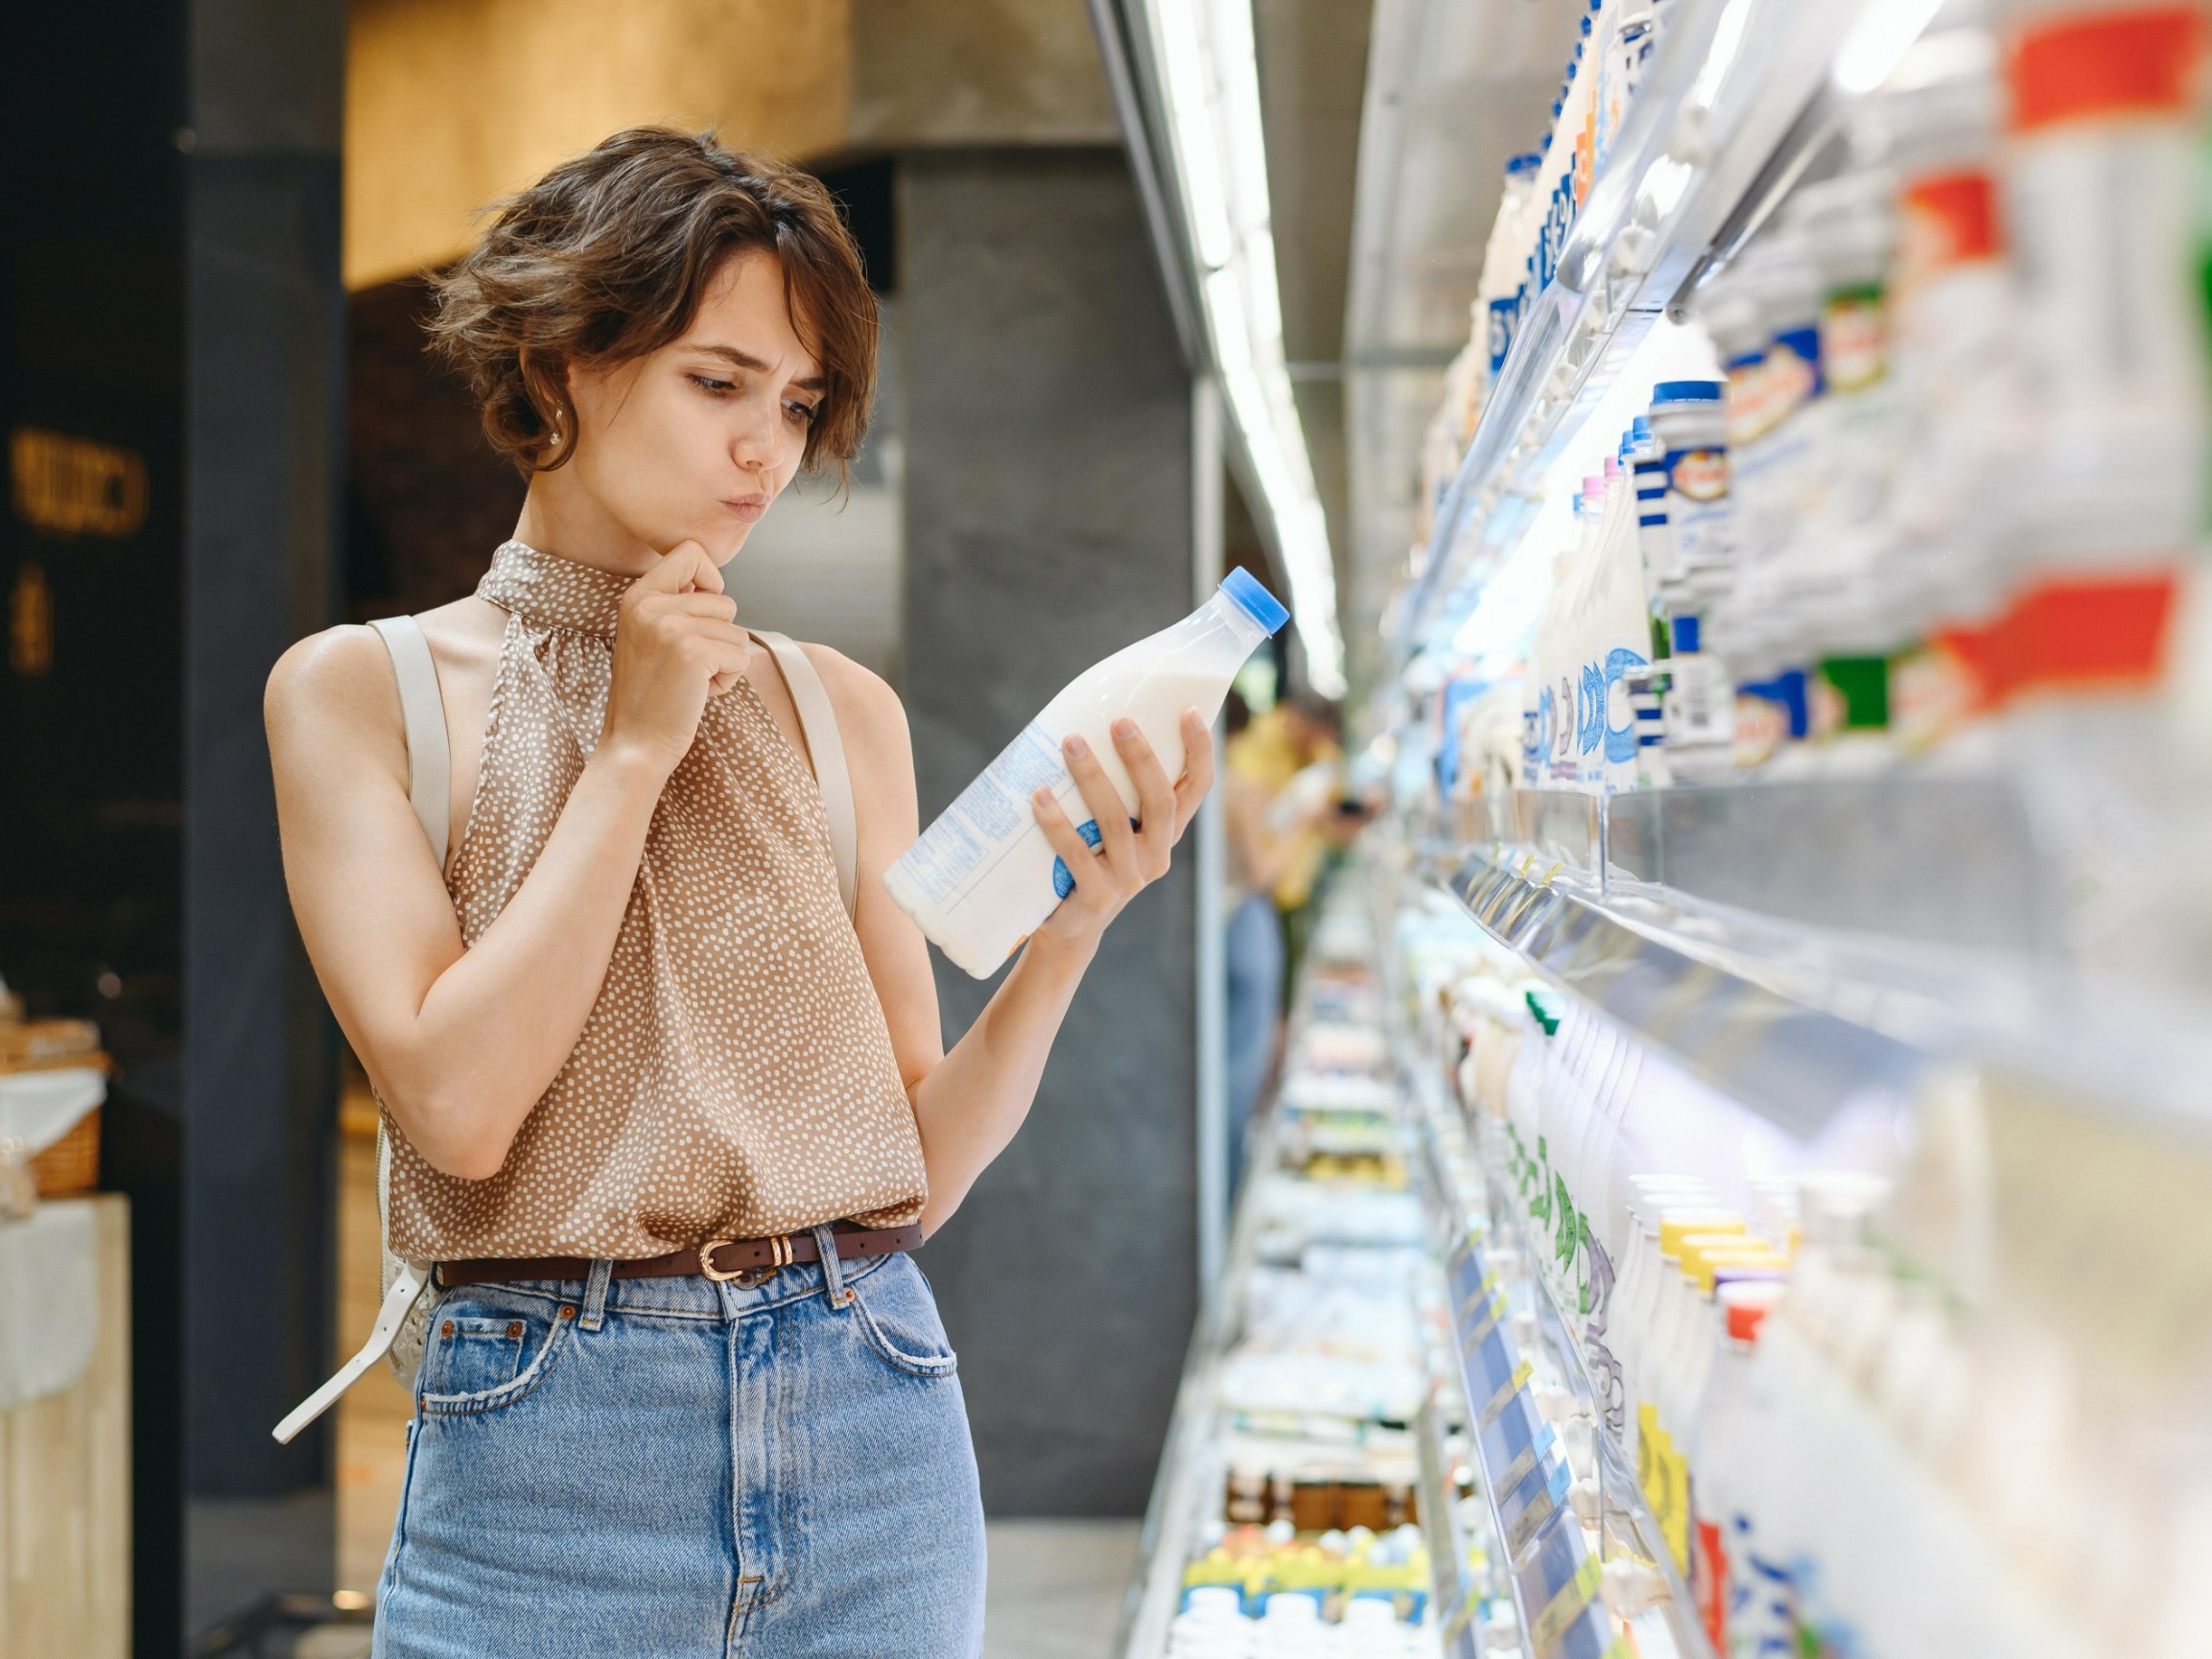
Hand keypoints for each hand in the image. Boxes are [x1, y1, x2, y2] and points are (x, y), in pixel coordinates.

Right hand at [600, 542, 755, 776]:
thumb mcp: (648, 635)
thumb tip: (713, 583)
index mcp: (637, 595)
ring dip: (723, 662)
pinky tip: (698, 693)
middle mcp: (651, 605)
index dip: (710, 580)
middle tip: (688, 665)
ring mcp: (671, 627)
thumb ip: (673, 605)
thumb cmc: (649, 694)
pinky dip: (728, 680)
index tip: (700, 613)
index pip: (691, 552)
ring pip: (736, 632)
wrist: (634, 744)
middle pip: (725, 600)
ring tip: (689, 680)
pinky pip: (741, 657)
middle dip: (719, 637)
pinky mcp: (694, 653)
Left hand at [1030, 709, 1215, 954]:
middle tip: (1118, 721)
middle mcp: (1156, 856)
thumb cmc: (1087, 858)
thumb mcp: (1110, 827)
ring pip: (1115, 822)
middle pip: (1159, 802)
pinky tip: (1039, 796)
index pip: (1196, 790)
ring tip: (1070, 743)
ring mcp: (1128, 879)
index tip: (1188, 712)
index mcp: (1166, 833)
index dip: (1199, 752)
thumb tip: (1083, 720)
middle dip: (1141, 758)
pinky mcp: (1096, 897)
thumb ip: (1112, 789)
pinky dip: (1057, 823)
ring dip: (1092, 778)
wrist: (1068, 926)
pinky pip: (1076, 854)